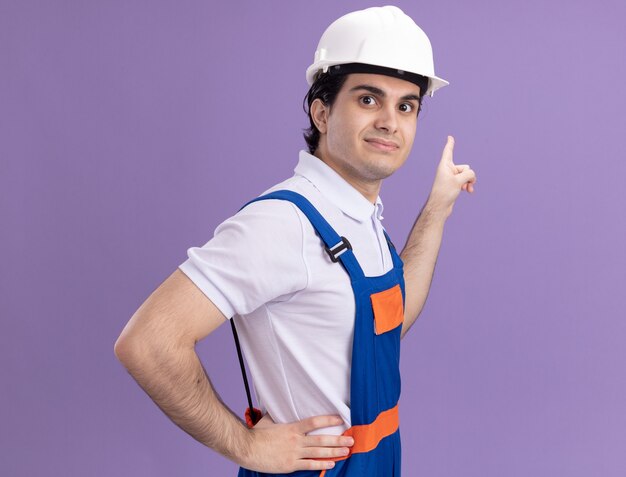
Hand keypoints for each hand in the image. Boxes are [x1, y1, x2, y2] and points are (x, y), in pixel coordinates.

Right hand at [239, 414, 353, 472]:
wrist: (247, 448)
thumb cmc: (256, 434)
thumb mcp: (269, 421)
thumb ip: (278, 416)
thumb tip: (279, 408)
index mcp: (292, 427)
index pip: (314, 422)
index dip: (329, 420)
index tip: (340, 419)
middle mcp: (296, 440)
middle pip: (321, 439)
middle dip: (338, 440)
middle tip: (351, 440)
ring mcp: (294, 453)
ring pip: (318, 453)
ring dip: (334, 452)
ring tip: (347, 451)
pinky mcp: (290, 465)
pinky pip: (309, 465)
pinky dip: (322, 464)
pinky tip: (332, 463)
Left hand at [427, 136, 476, 218]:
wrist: (440, 207)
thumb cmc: (445, 192)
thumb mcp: (459, 181)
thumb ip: (469, 174)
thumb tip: (472, 178)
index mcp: (445, 165)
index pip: (448, 151)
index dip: (450, 144)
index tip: (450, 137)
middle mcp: (447, 170)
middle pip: (465, 167)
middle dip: (468, 175)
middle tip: (461, 184)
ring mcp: (451, 177)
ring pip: (467, 175)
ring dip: (469, 182)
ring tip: (467, 189)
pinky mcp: (454, 184)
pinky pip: (465, 181)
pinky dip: (468, 185)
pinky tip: (469, 191)